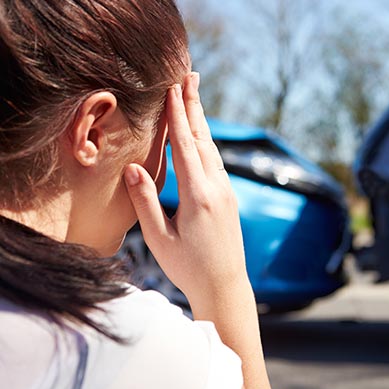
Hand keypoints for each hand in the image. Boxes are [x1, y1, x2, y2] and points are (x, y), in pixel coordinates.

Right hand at [124, 72, 246, 300]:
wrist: (225, 286)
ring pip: (212, 149)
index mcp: (198, 196)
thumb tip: (132, 166)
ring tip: (193, 97)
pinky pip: (217, 163)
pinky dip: (206, 143)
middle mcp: (217, 189)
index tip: (172, 87)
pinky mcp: (229, 199)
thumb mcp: (159, 238)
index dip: (177, 115)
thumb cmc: (188, 267)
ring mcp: (227, 192)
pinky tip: (201, 136)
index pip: (185, 146)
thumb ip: (146, 201)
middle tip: (190, 75)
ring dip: (202, 121)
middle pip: (204, 139)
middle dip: (194, 106)